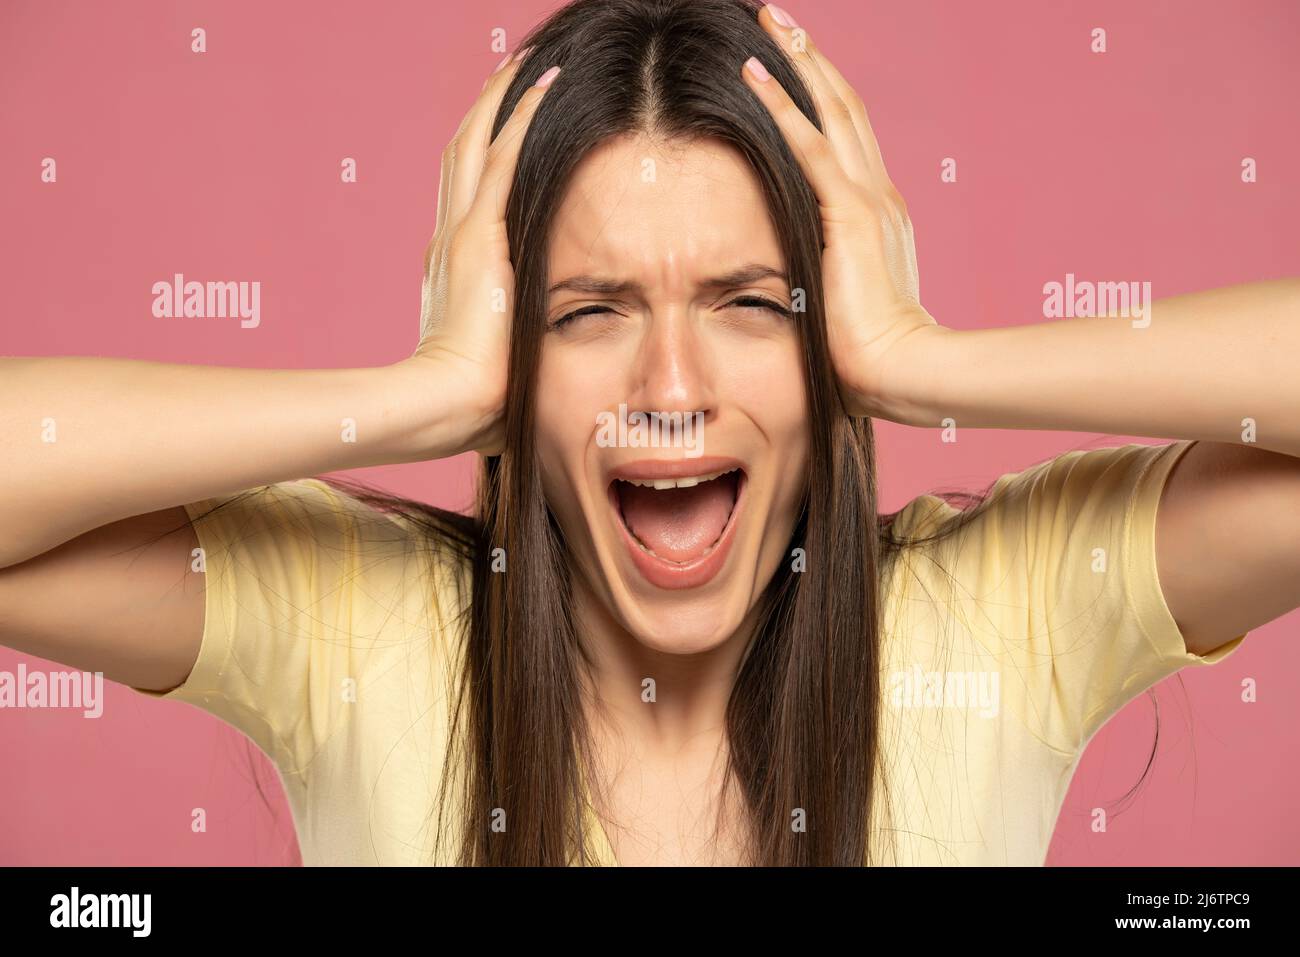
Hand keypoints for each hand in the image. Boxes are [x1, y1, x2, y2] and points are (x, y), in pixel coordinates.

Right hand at [408, 50, 559, 455]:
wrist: (448, 405)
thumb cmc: (478, 400)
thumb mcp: (500, 361)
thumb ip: (516, 348)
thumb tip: (541, 368)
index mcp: (452, 266)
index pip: (467, 192)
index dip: (482, 150)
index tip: (501, 124)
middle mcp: (449, 239)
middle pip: (463, 153)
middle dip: (487, 109)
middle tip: (513, 70)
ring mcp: (460, 233)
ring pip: (476, 143)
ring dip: (501, 99)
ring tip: (529, 61)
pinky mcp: (479, 236)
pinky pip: (503, 158)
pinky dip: (520, 117)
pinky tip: (543, 83)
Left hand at [742, 5, 939, 418]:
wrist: (903, 373)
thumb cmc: (870, 356)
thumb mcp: (842, 302)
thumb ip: (823, 278)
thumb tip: (792, 283)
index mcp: (878, 214)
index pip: (848, 139)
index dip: (822, 98)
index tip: (795, 66)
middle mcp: (880, 194)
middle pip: (845, 106)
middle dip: (811, 58)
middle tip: (779, 20)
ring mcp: (869, 200)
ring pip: (833, 110)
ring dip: (798, 61)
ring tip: (769, 21)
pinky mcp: (851, 215)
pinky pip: (811, 147)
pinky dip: (782, 107)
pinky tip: (754, 74)